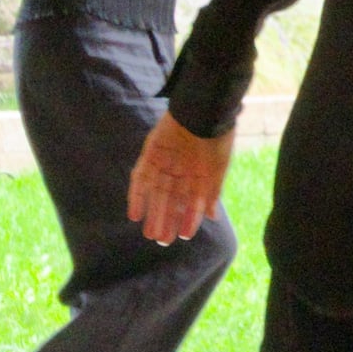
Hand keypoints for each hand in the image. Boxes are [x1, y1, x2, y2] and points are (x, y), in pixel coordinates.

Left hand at [129, 113, 233, 244]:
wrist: (202, 110)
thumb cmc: (216, 138)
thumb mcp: (218, 169)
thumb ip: (212, 193)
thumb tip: (211, 217)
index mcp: (199, 174)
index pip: (190, 202)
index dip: (187, 218)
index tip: (183, 236)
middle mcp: (181, 171)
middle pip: (171, 200)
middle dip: (167, 220)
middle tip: (162, 241)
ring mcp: (164, 163)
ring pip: (156, 194)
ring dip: (153, 214)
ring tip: (150, 234)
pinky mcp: (150, 155)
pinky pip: (140, 179)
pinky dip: (137, 197)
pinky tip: (134, 214)